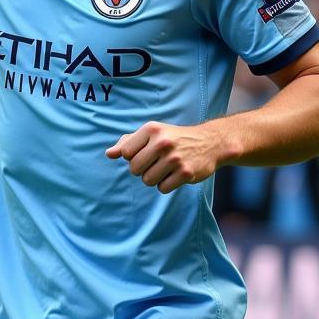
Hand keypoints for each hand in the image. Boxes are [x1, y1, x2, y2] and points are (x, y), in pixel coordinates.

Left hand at [106, 120, 223, 193]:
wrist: (209, 142)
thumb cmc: (174, 138)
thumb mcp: (152, 133)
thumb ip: (128, 142)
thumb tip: (109, 154)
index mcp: (152, 129)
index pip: (125, 153)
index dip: (133, 157)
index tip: (145, 152)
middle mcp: (163, 142)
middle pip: (134, 169)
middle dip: (142, 169)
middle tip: (156, 162)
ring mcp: (175, 158)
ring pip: (147, 180)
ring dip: (154, 178)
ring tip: (166, 168)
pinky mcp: (186, 173)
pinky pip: (162, 189)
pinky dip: (166, 185)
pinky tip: (175, 174)